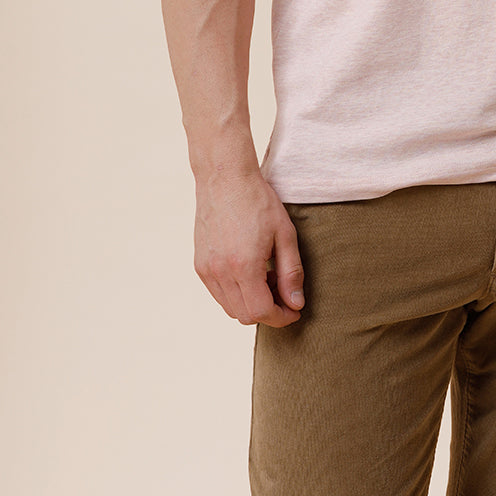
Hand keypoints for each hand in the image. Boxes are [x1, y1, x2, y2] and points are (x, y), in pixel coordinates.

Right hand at [194, 169, 304, 327]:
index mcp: (243, 266)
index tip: (294, 310)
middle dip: (268, 312)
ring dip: (251, 303)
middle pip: (244, 315)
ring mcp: (206, 269)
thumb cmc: (259, 201)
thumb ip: (291, 272)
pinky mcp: (199, 264)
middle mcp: (220, 272)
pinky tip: (250, 271)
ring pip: (230, 308)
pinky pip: (218, 293)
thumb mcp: (284, 234)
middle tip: (283, 292)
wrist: (225, 178)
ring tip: (267, 278)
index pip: (261, 312)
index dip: (281, 317)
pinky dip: (236, 293)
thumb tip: (296, 304)